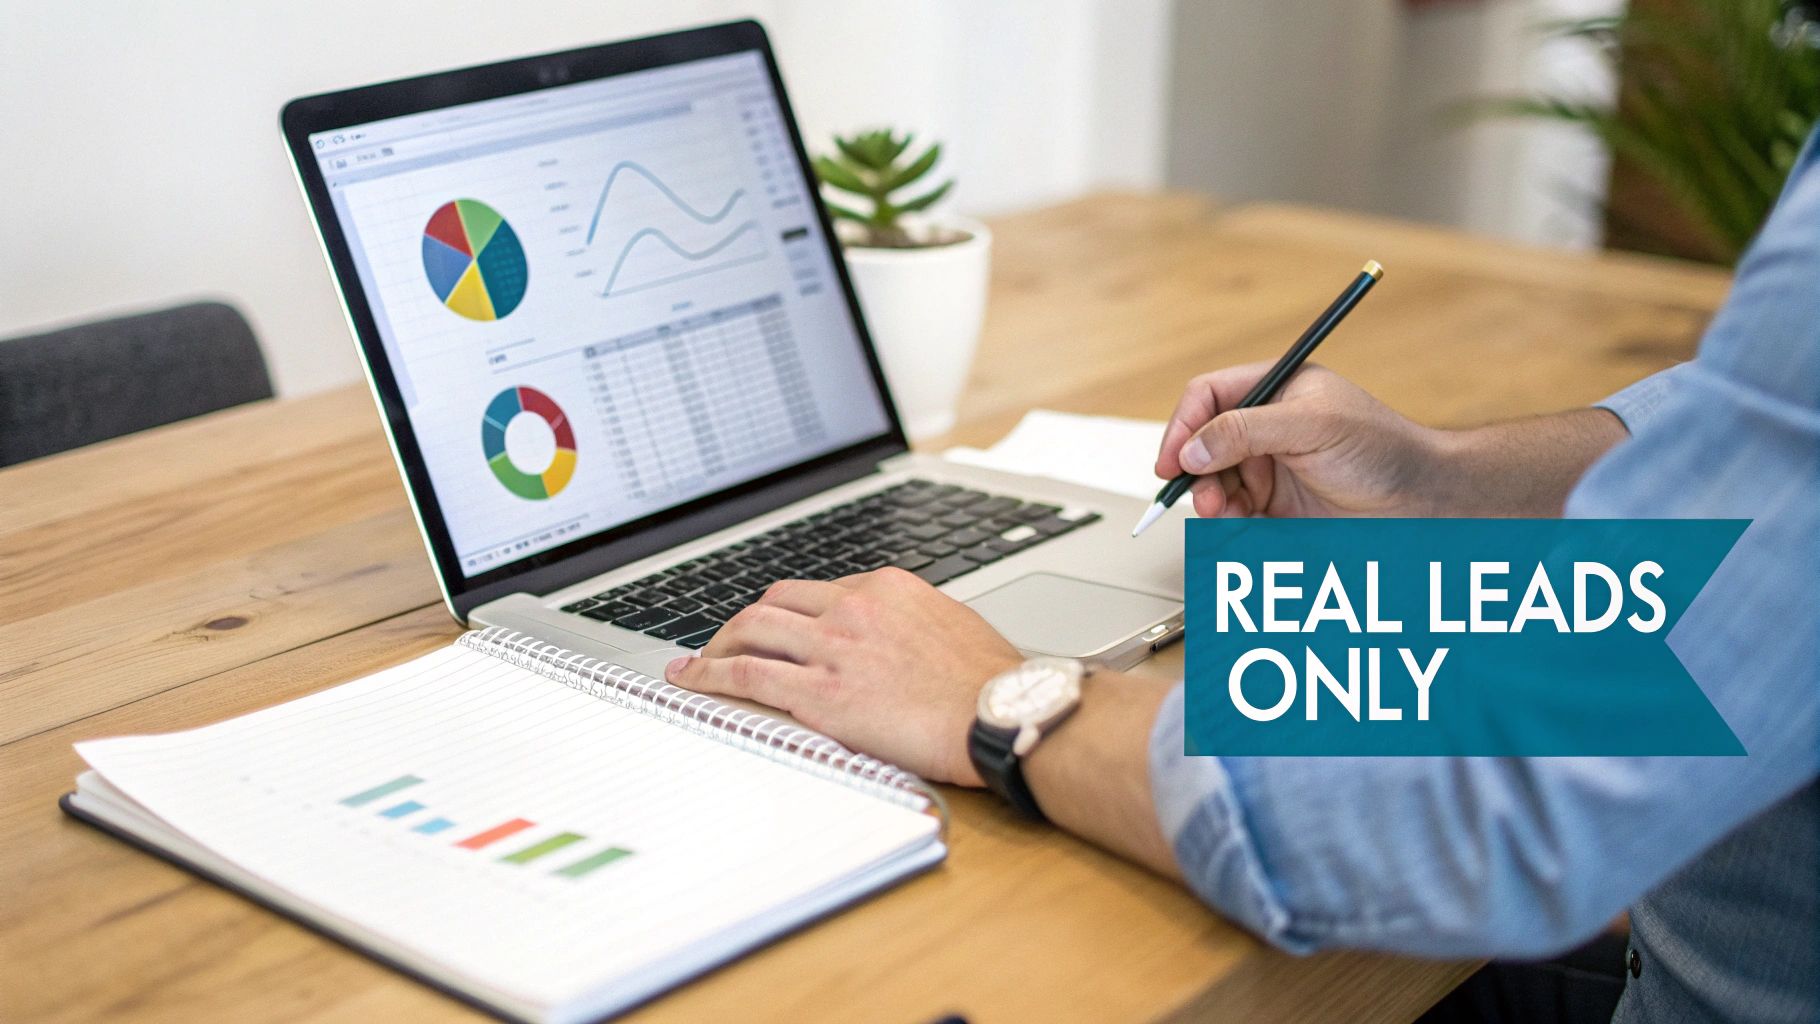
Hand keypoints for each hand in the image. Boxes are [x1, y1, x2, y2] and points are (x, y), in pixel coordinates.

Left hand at [664, 568, 1022, 785]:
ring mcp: (833, 647)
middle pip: (775, 602)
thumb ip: (909, 624)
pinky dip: (710, 675)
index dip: (787, 613)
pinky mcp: (820, 693)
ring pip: (751, 630)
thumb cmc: (990, 684)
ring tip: (698, 664)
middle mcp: (853, 607)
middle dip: (743, 623)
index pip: (817, 591)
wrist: (1001, 714)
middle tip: (727, 644)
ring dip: (716, 646)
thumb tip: (891, 640)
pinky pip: (746, 675)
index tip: (775, 630)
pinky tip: (692, 682)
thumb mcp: (950, 627)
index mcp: (886, 587)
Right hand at [1154, 362, 1445, 517]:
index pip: (1209, 396)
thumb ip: (1246, 430)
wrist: (1423, 503)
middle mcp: (1268, 428)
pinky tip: (1241, 530)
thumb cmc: (1385, 451)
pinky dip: (1228, 526)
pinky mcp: (1277, 509)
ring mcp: (1271, 468)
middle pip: (1203, 444)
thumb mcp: (1312, 426)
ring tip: (1226, 514)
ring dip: (1211, 501)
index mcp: (1277, 390)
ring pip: (1214, 484)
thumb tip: (1191, 449)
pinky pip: (1234, 517)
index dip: (1183, 425)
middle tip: (1204, 496)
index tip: (1173, 459)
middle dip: (1196, 471)